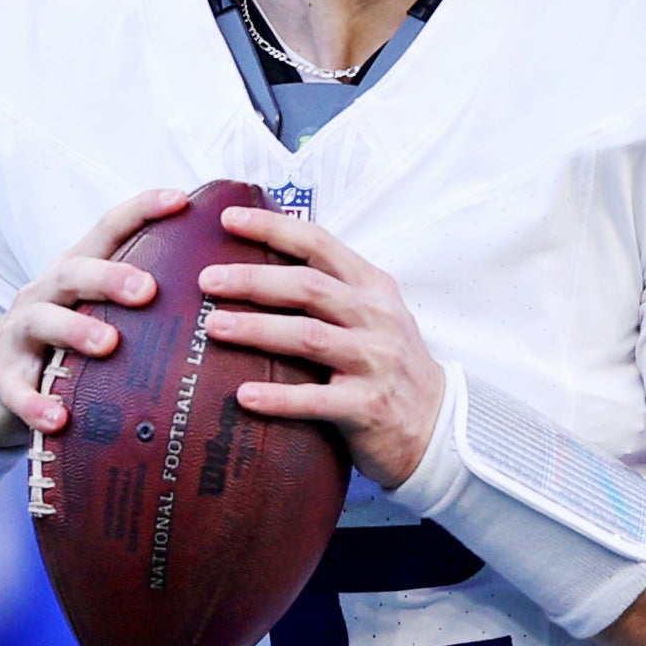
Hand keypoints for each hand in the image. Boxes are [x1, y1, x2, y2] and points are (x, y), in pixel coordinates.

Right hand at [0, 186, 184, 448]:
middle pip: (73, 271)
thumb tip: (227, 304)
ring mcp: (20, 335)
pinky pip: (17, 390)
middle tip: (148, 290)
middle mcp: (45, 294)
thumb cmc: (66, 344)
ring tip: (108, 344)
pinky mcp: (4, 379)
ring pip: (42, 321)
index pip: (107, 230)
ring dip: (76, 329)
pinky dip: (36, 403)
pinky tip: (59, 419)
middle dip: (109, 276)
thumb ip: (144, 304)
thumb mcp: (96, 312)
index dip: (141, 210)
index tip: (182, 200)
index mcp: (76, 273)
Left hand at [202, 200, 450, 490]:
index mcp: (373, 288)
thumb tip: (259, 267)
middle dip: (253, 280)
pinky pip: (316, 399)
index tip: (229, 220)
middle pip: (308, 287)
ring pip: (308, 337)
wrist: (437, 425)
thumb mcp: (373, 316)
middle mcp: (377, 318)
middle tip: (207, 279)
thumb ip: (332, 291)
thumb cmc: (389, 366)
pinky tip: (244, 396)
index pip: (320, 244)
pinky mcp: (369, 407)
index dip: (274, 229)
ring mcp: (375, 362)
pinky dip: (278, 398)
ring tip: (213, 327)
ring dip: (257, 330)